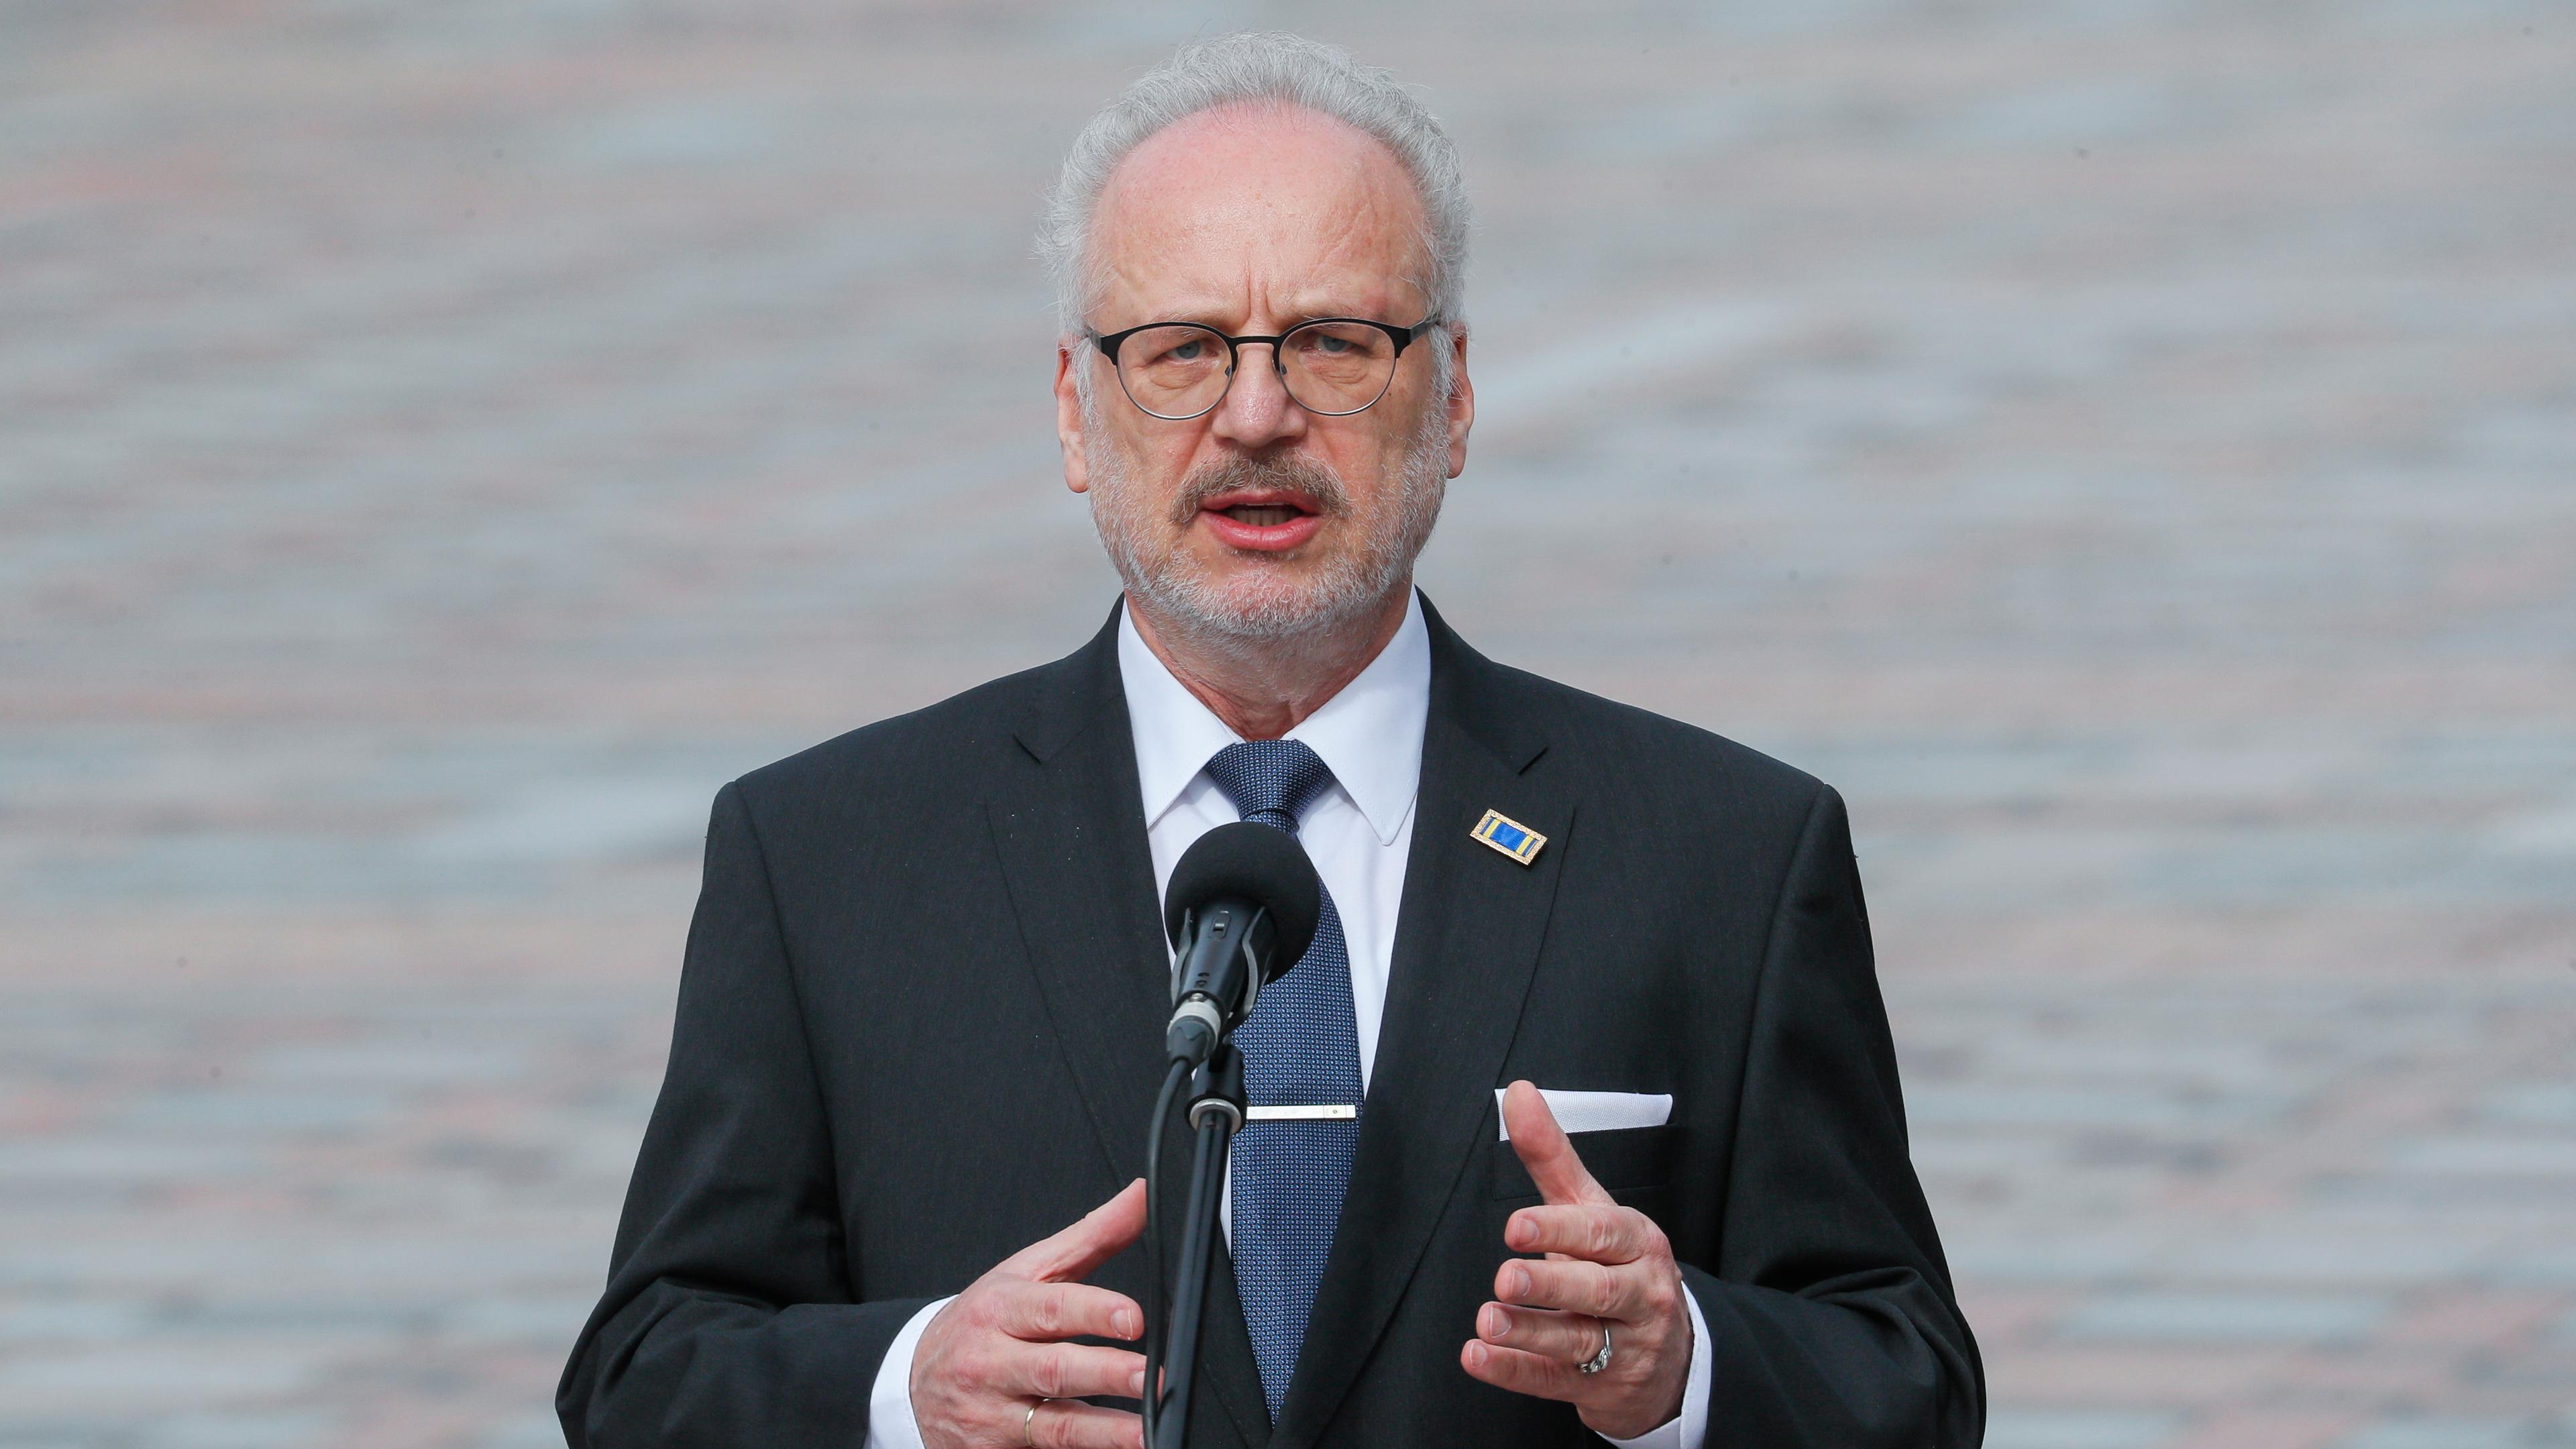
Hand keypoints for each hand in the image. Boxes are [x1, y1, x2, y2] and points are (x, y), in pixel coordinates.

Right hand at [912, 1179, 1149, 1448]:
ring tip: (1144, 1432)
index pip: (1051, 1308)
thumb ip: (1090, 1236)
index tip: (1136, 1318)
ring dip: (1104, 1431)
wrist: (912, 1382)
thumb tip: (1141, 1196)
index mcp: (1000, 1309)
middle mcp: (991, 1362)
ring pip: (1053, 1425)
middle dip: (1108, 1374)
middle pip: (1055, 1369)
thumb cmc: (981, 1321)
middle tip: (1154, 1376)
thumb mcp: (1025, 1271)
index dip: (1095, 1312)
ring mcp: (991, 1413)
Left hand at [1460, 1082, 1691, 1439]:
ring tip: (1488, 1321)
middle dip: (1551, 1284)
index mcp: (1637, 1243)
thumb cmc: (1620, 1267)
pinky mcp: (1604, 1386)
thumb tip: (1518, 1093)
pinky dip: (1517, 1370)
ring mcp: (1626, 1344)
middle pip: (1597, 1289)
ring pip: (1579, 1339)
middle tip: (1506, 1277)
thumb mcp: (1593, 1208)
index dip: (1559, 1231)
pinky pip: (1557, 1379)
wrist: (1671, 1355)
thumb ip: (1552, 1156)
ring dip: (1530, 1331)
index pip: (1602, 1234)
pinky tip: (1481, 1357)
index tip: (1516, 1227)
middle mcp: (1638, 1292)